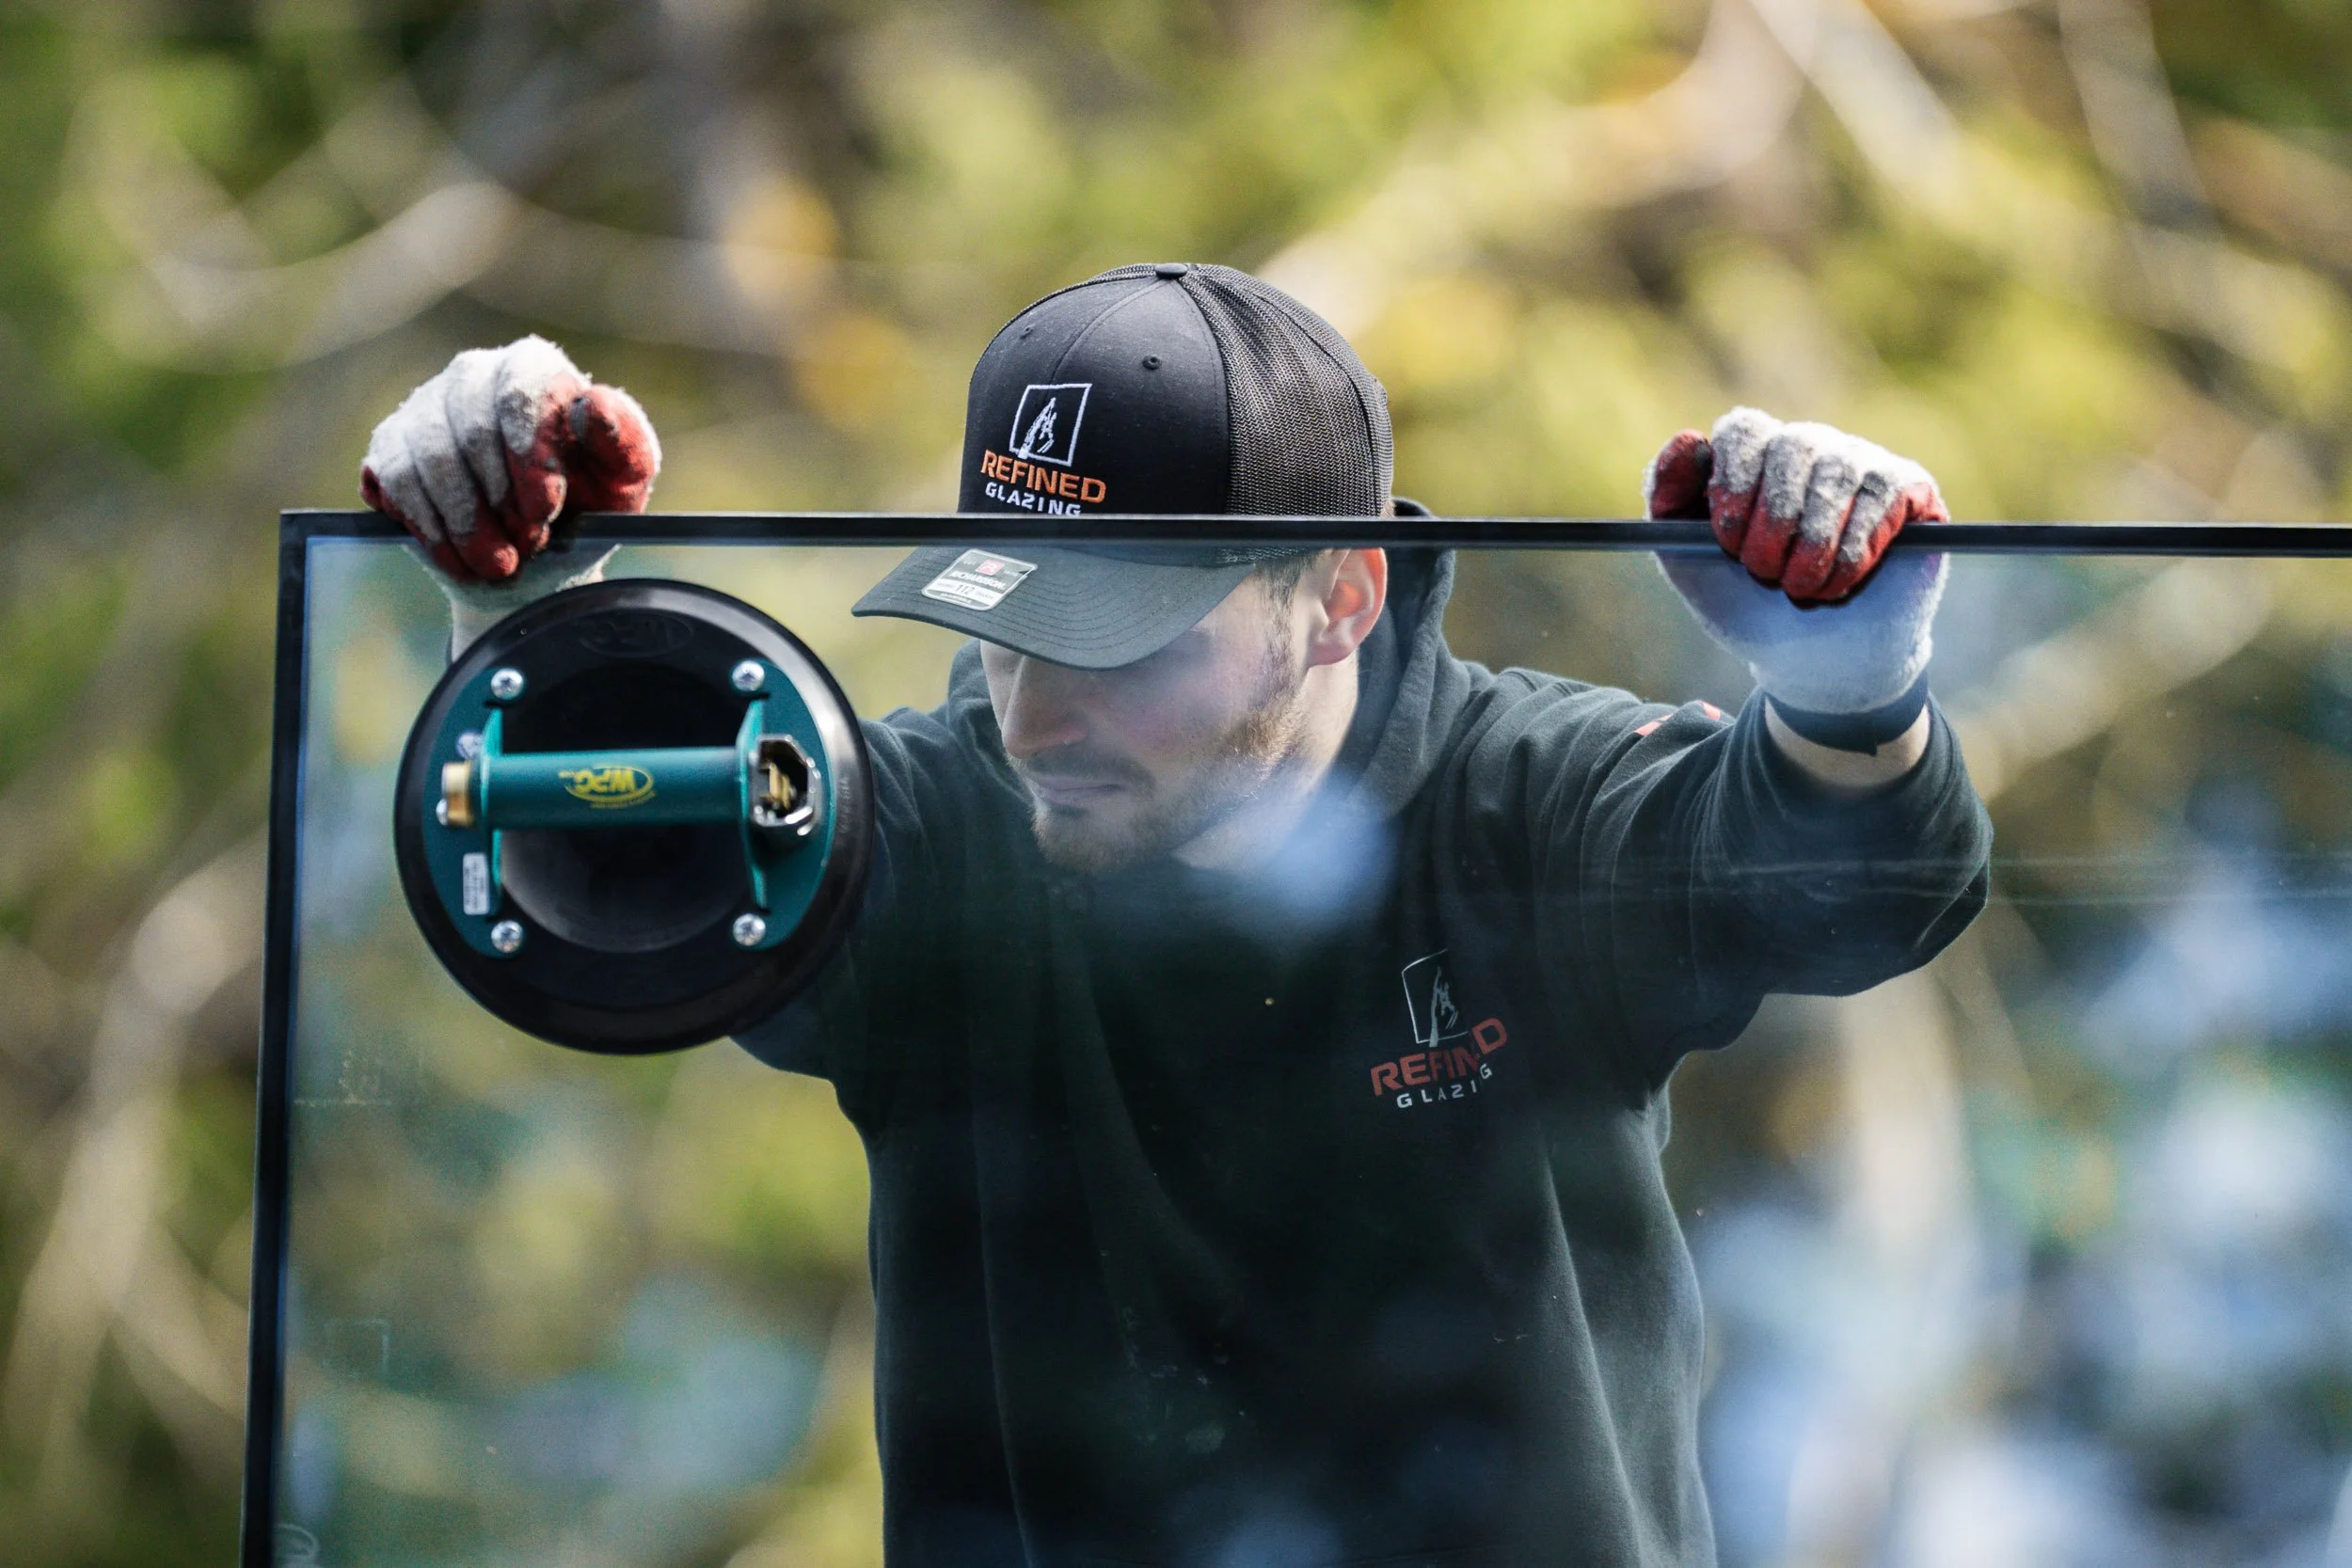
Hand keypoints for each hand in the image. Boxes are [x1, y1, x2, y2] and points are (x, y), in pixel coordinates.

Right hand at [359, 337, 661, 583]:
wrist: (543, 539)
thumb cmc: (592, 494)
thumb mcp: (625, 474)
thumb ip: (623, 437)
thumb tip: (593, 404)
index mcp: (531, 367)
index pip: (518, 394)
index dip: (530, 454)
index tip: (546, 509)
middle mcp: (471, 375)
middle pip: (470, 432)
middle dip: (501, 501)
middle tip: (529, 548)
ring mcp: (424, 407)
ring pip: (430, 460)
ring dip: (466, 522)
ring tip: (498, 566)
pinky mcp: (391, 445)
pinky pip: (395, 481)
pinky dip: (430, 529)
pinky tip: (459, 558)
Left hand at [1644, 407, 1944, 605]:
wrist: (1810, 661)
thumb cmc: (1744, 601)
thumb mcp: (1686, 557)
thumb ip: (1667, 497)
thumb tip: (1688, 440)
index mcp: (1753, 453)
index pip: (1743, 430)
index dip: (1733, 485)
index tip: (1726, 541)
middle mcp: (1809, 446)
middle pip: (1792, 448)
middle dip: (1773, 522)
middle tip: (1764, 574)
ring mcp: (1862, 463)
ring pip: (1838, 474)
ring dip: (1813, 544)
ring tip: (1801, 591)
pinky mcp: (1910, 488)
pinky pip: (1884, 497)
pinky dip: (1855, 549)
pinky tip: (1840, 582)